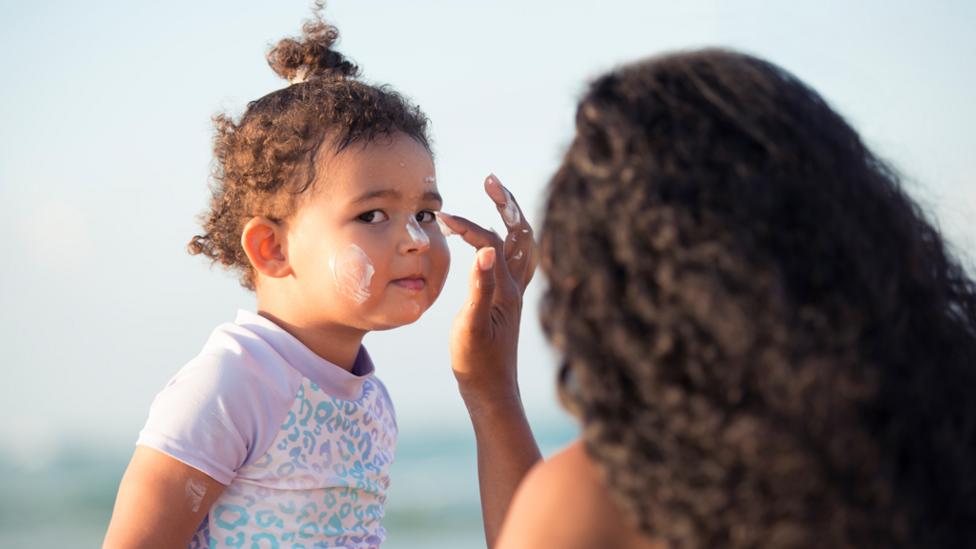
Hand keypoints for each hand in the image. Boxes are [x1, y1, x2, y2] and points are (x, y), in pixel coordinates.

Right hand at [437, 174, 537, 407]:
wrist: (491, 392)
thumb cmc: (476, 364)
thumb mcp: (471, 327)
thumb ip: (479, 288)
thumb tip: (486, 250)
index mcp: (507, 290)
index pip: (492, 243)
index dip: (469, 226)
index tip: (443, 218)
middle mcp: (516, 287)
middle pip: (521, 233)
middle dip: (508, 204)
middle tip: (491, 180)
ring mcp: (514, 294)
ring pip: (523, 245)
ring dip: (511, 218)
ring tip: (496, 197)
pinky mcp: (508, 302)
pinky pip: (516, 260)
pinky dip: (508, 240)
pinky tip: (490, 241)